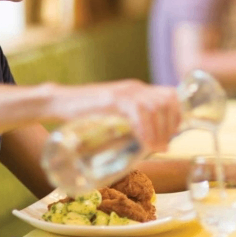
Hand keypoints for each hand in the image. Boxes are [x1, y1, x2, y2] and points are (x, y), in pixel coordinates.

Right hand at [49, 80, 180, 153]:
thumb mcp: (115, 116)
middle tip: (162, 146)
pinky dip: (144, 130)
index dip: (176, 116)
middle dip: (170, 126)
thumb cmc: (85, 115)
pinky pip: (138, 112)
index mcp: (138, 90)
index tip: (171, 135)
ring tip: (154, 148)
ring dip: (158, 131)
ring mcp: (124, 92)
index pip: (171, 95)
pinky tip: (143, 143)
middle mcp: (135, 88)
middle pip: (167, 102)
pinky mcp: (113, 99)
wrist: (59, 102)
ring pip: (155, 107)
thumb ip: (131, 124)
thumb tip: (150, 145)